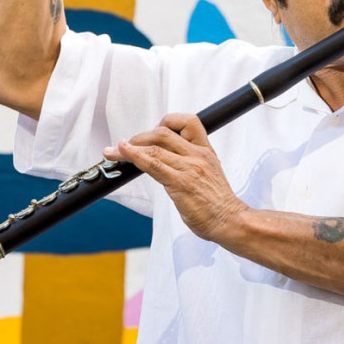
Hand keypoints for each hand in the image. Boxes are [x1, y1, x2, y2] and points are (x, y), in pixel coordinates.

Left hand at [104, 114, 247, 240]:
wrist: (230, 221)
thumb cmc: (218, 204)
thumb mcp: (208, 175)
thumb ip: (190, 164)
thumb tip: (166, 161)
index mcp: (205, 152)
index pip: (188, 122)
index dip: (165, 123)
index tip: (151, 134)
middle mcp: (197, 156)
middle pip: (163, 133)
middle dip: (139, 137)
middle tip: (125, 146)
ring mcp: (189, 168)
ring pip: (154, 148)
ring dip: (128, 147)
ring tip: (113, 152)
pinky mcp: (180, 183)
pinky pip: (153, 164)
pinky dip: (134, 156)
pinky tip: (122, 153)